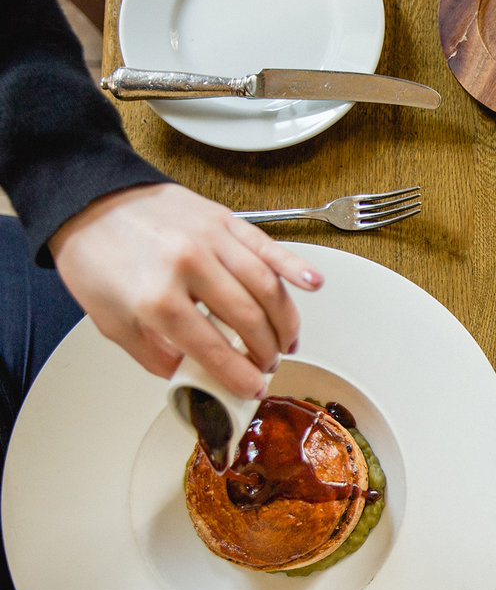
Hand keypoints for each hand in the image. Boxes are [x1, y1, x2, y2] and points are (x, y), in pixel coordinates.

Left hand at [49, 183, 323, 399]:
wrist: (89, 201)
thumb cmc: (97, 258)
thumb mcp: (112, 322)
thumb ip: (156, 356)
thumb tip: (194, 376)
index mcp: (157, 298)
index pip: (215, 350)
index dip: (241, 376)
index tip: (252, 388)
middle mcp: (189, 266)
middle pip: (249, 320)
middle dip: (266, 351)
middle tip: (268, 364)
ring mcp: (210, 239)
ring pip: (267, 287)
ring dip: (285, 320)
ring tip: (287, 340)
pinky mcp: (223, 220)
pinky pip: (268, 246)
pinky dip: (295, 267)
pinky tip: (313, 285)